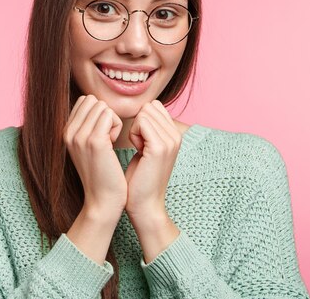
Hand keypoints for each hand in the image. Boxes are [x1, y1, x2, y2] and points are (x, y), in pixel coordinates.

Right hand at [63, 95, 126, 219]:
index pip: (85, 101)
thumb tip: (98, 104)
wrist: (103, 201)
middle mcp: (68, 132)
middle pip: (93, 100)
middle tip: (108, 138)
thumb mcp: (88, 147)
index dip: (99, 113)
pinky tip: (114, 144)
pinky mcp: (95, 141)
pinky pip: (110, 115)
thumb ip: (87, 126)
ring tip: (110, 143)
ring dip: (112, 121)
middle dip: (106, 114)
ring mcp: (79, 136)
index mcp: (65, 132)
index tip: (102, 134)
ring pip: (102, 106)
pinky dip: (117, 126)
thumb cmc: (102, 174)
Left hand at [124, 100, 181, 220]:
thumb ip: (149, 129)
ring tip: (139, 150)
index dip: (141, 120)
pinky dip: (132, 134)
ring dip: (135, 129)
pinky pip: (141, 122)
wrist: (144, 205)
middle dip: (138, 123)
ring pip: (144, 112)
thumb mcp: (147, 148)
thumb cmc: (139, 178)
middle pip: (149, 107)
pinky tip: (137, 151)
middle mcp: (177, 135)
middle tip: (139, 146)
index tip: (140, 142)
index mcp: (175, 134)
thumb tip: (143, 110)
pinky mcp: (160, 147)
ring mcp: (170, 140)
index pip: (154, 106)